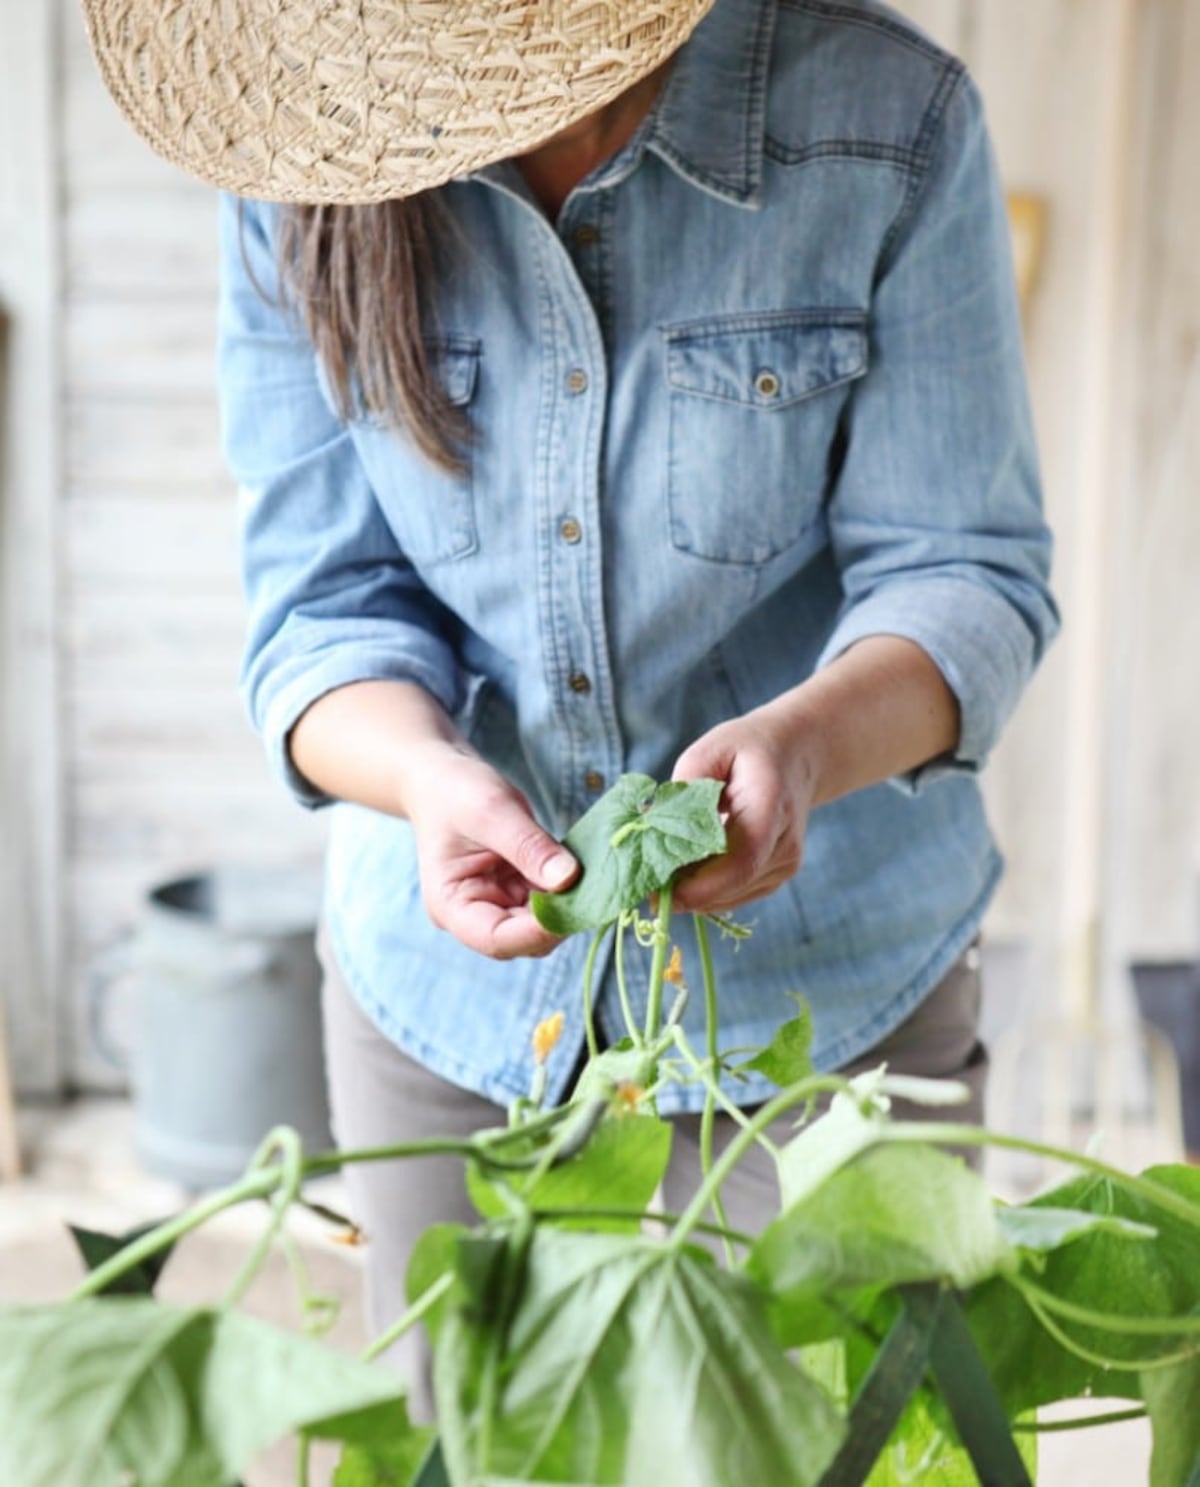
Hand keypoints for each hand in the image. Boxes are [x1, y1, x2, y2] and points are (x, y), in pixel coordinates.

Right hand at [405, 745, 578, 958]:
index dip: (538, 931)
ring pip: (542, 926)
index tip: (575, 903)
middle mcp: (472, 917)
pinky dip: (567, 890)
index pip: (496, 939)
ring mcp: (497, 908)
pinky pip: (548, 903)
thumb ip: (528, 846)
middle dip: (559, 918)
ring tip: (590, 873)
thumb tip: (569, 879)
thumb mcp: (493, 811)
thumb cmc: (457, 793)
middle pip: (523, 940)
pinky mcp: (517, 895)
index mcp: (450, 906)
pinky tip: (582, 868)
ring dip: (568, 905)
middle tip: (594, 885)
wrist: (444, 781)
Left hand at [669, 703, 820, 914]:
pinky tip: (686, 871)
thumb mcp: (713, 748)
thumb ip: (686, 787)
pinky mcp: (775, 877)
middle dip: (684, 891)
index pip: (740, 861)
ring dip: (693, 892)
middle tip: (644, 882)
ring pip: (729, 897)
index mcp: (770, 807)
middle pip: (730, 885)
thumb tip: (653, 825)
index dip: (698, 886)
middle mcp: (784, 845)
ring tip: (662, 870)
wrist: (795, 757)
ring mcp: (784, 866)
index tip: (656, 891)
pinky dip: (706, 890)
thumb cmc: (749, 750)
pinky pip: (734, 895)